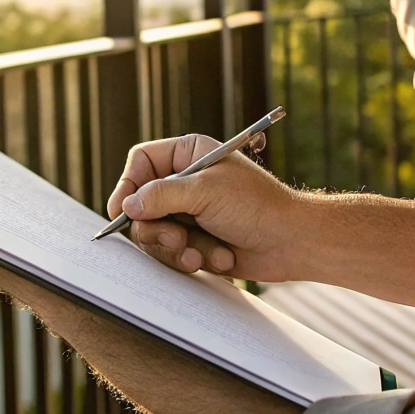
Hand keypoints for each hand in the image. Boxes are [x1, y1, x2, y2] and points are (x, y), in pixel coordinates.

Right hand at [107, 134, 309, 280]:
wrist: (293, 242)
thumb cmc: (257, 207)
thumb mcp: (206, 193)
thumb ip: (161, 196)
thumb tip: (126, 206)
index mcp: (189, 155)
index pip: (141, 163)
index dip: (127, 186)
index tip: (121, 212)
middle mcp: (185, 182)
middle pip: (141, 204)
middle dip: (156, 228)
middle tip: (175, 239)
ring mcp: (188, 213)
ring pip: (154, 233)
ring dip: (177, 248)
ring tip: (199, 254)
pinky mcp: (194, 240)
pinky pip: (172, 253)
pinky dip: (192, 258)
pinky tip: (218, 258)